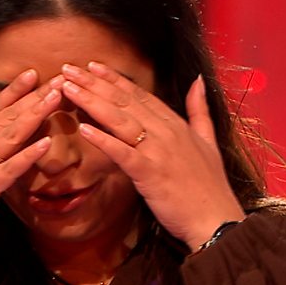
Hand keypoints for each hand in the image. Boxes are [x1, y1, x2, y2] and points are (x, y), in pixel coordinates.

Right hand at [0, 70, 61, 284]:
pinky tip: (45, 143)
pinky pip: (9, 169)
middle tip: (58, 78)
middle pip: (7, 117)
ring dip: (34, 115)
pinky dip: (27, 156)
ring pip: (10, 135)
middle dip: (33, 97)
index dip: (13, 91)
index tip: (32, 73)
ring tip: (55, 98)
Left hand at [61, 62, 245, 250]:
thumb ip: (199, 110)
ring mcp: (158, 151)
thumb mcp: (209, 141)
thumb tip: (197, 81)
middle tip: (68, 69)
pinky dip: (103, 140)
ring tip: (69, 89)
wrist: (216, 218)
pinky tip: (83, 129)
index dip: (114, 79)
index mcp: (176, 124)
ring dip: (92, 102)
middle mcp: (166, 132)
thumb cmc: (209, 187)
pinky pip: (122, 153)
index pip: (140, 95)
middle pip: (125, 102)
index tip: (93, 66)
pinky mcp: (150, 173)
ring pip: (120, 120)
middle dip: (94, 83)